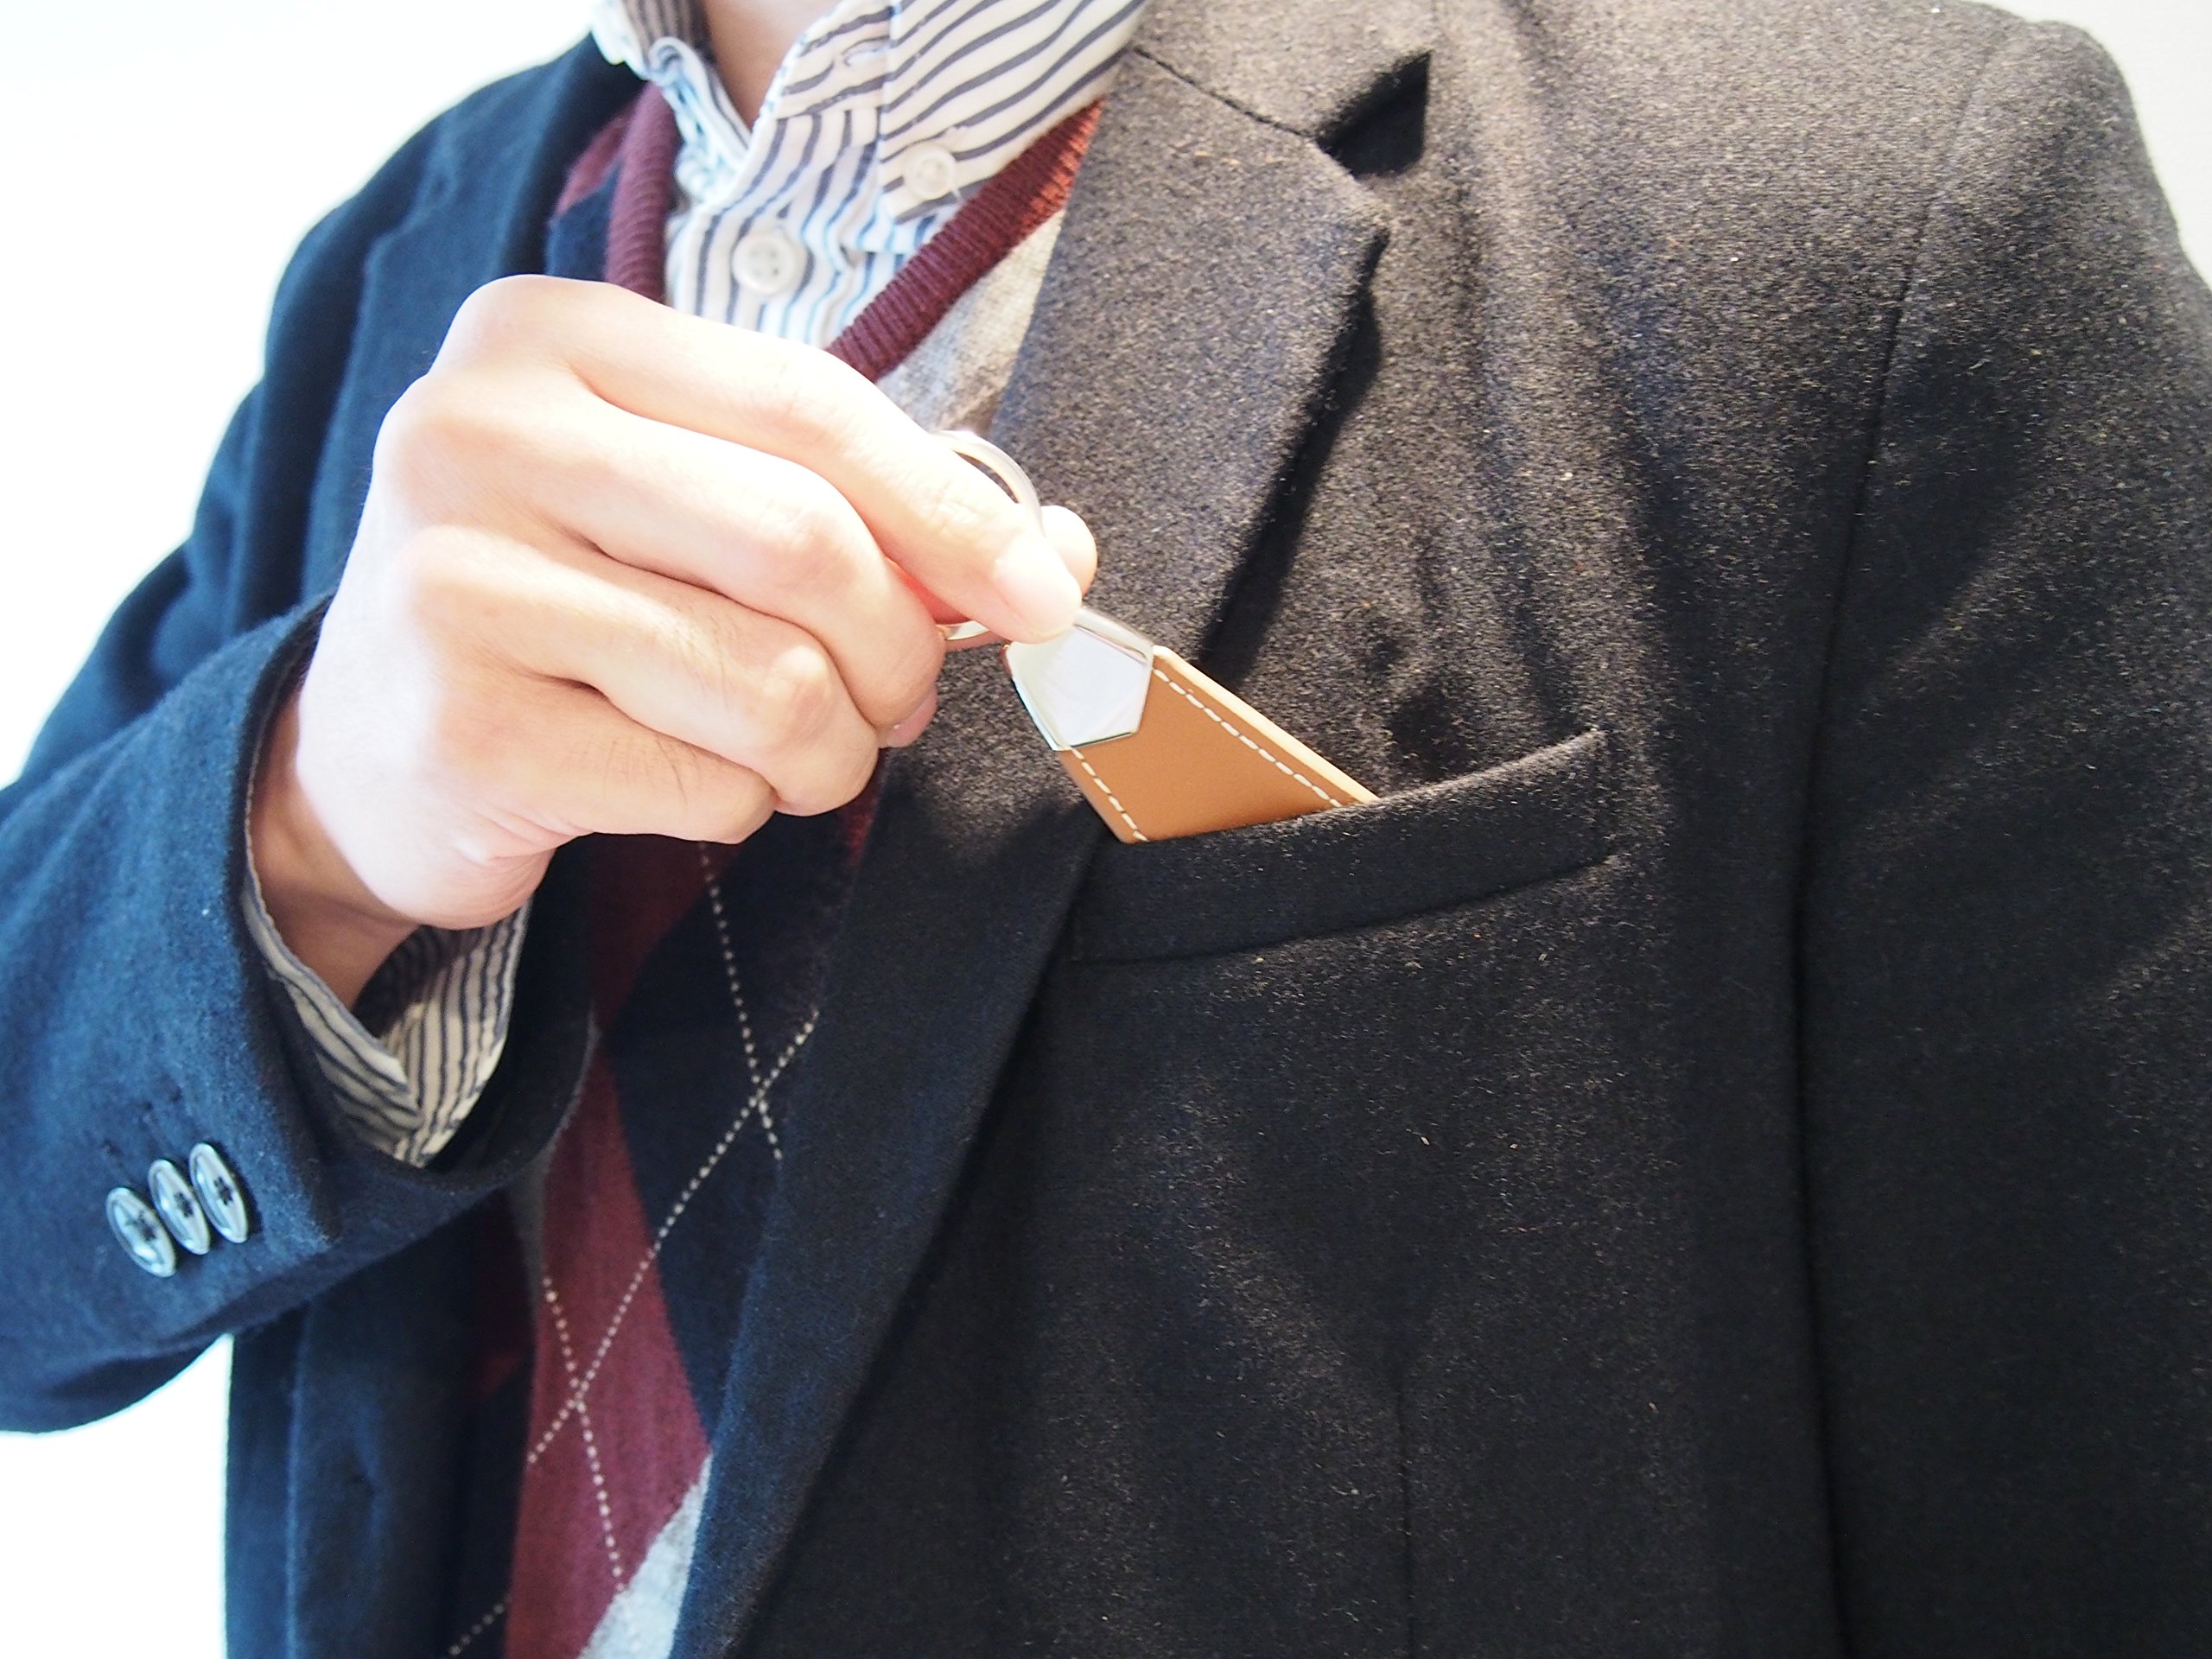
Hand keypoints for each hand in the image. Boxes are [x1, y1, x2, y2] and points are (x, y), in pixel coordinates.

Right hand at [250, 275, 1095, 1002]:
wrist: (371, 753)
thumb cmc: (572, 609)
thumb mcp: (696, 509)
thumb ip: (866, 510)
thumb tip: (1056, 557)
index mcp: (551, 337)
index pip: (809, 402)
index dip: (953, 509)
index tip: (1044, 594)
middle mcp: (479, 431)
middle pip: (803, 543)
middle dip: (897, 651)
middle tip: (896, 702)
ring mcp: (454, 579)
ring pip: (771, 682)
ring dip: (829, 749)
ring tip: (795, 754)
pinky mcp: (463, 725)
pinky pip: (707, 784)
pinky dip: (743, 806)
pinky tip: (685, 785)